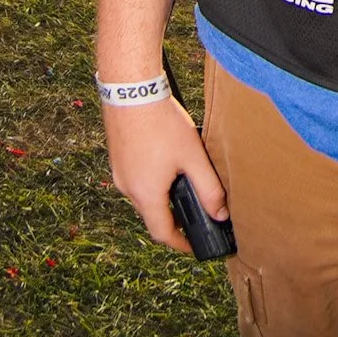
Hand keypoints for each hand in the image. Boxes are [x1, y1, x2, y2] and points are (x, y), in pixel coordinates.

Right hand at [101, 94, 228, 253]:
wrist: (131, 90)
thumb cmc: (160, 122)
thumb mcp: (193, 157)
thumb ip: (209, 188)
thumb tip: (220, 213)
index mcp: (146, 194)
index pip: (163, 233)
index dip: (180, 243)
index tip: (193, 246)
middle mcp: (128, 188)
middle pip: (151, 214)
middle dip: (172, 217)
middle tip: (193, 212)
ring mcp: (119, 172)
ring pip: (143, 195)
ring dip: (161, 195)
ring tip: (182, 182)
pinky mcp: (117, 157)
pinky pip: (135, 178)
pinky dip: (152, 179)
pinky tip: (165, 161)